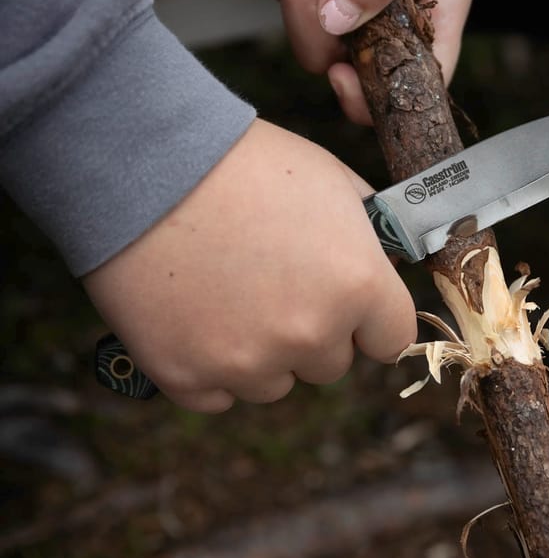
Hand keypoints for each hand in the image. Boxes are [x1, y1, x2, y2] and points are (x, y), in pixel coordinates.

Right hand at [83, 120, 416, 411]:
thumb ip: (370, 231)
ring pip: (273, 383)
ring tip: (225, 294)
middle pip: (330, 364)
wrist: (146, 162)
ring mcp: (247, 363)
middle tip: (271, 284)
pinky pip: (217, 395)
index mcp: (357, 286)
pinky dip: (207, 365)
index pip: (392, 338)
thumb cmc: (243, 162)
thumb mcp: (328, 178)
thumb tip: (386, 262)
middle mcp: (309, 335)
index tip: (346, 305)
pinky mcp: (188, 377)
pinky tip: (192, 316)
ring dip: (259, 354)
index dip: (368, 319)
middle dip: (310, 331)